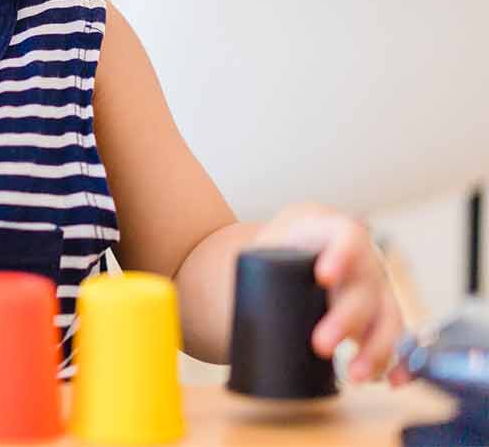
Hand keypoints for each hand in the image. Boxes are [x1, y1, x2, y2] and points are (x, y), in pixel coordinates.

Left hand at [255, 204, 407, 383]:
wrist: (294, 251)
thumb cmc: (279, 248)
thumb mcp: (267, 243)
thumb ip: (252, 263)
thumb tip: (216, 301)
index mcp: (334, 233)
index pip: (346, 237)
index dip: (341, 256)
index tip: (324, 276)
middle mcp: (363, 260)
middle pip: (364, 287)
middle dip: (346, 319)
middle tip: (320, 344)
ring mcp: (376, 289)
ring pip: (386, 317)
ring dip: (375, 348)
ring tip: (354, 375)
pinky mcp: (381, 315)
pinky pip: (395, 338)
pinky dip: (397, 361)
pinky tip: (391, 380)